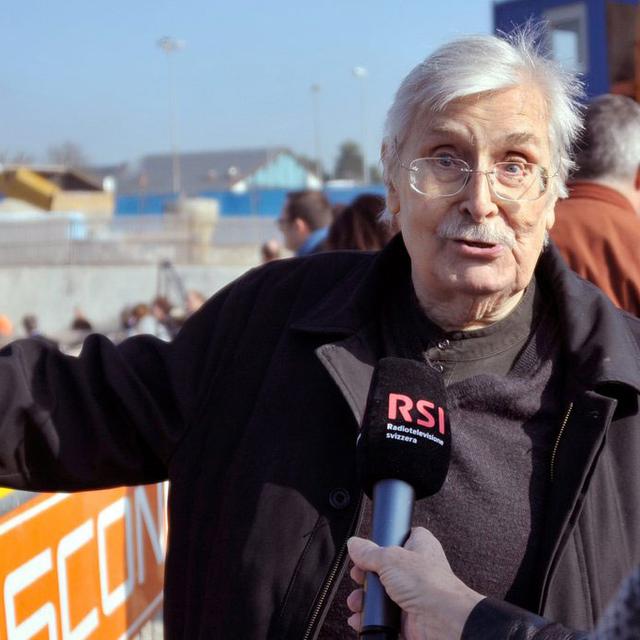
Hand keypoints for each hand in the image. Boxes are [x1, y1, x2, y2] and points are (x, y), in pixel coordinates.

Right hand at [346, 527, 483, 639]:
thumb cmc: (428, 584)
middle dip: (365, 576)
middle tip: (358, 577)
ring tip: (356, 602)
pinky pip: (384, 616)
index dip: (379, 543)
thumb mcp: (390, 558)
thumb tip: (355, 544)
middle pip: (384, 568)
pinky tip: (360, 617)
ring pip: (382, 593)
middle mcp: (416, 569)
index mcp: (418, 546)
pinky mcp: (407, 617)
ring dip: (364, 598)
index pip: (397, 538)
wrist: (444, 621)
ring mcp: (412, 594)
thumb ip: (369, 552)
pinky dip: (370, 617)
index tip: (364, 550)